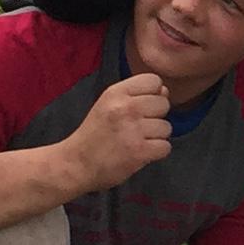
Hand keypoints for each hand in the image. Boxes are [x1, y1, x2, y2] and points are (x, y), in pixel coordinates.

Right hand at [71, 70, 173, 190]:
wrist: (76, 164)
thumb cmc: (94, 134)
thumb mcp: (108, 104)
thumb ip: (136, 95)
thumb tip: (165, 91)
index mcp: (116, 92)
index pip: (154, 81)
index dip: (153, 94)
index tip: (142, 106)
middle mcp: (126, 107)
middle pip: (164, 103)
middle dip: (156, 116)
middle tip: (138, 127)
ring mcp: (133, 130)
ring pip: (166, 127)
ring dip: (156, 137)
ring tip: (138, 141)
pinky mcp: (139, 151)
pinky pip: (166, 147)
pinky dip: (157, 153)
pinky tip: (142, 153)